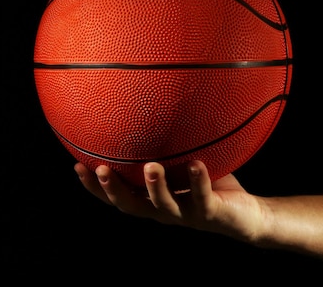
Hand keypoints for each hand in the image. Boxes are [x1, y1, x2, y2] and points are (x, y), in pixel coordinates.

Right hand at [74, 160, 268, 242]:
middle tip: (101, 169)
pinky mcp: (210, 214)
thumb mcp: (182, 162)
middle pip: (131, 205)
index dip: (94, 187)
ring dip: (155, 187)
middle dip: (114, 190)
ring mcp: (186, 214)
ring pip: (164, 205)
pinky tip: (196, 164)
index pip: (116, 196)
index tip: (76, 166)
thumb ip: (166, 146)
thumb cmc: (209, 184)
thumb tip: (149, 107)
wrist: (246, 216)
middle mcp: (163, 211)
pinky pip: (202, 197)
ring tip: (151, 166)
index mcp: (151, 200)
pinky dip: (198, 182)